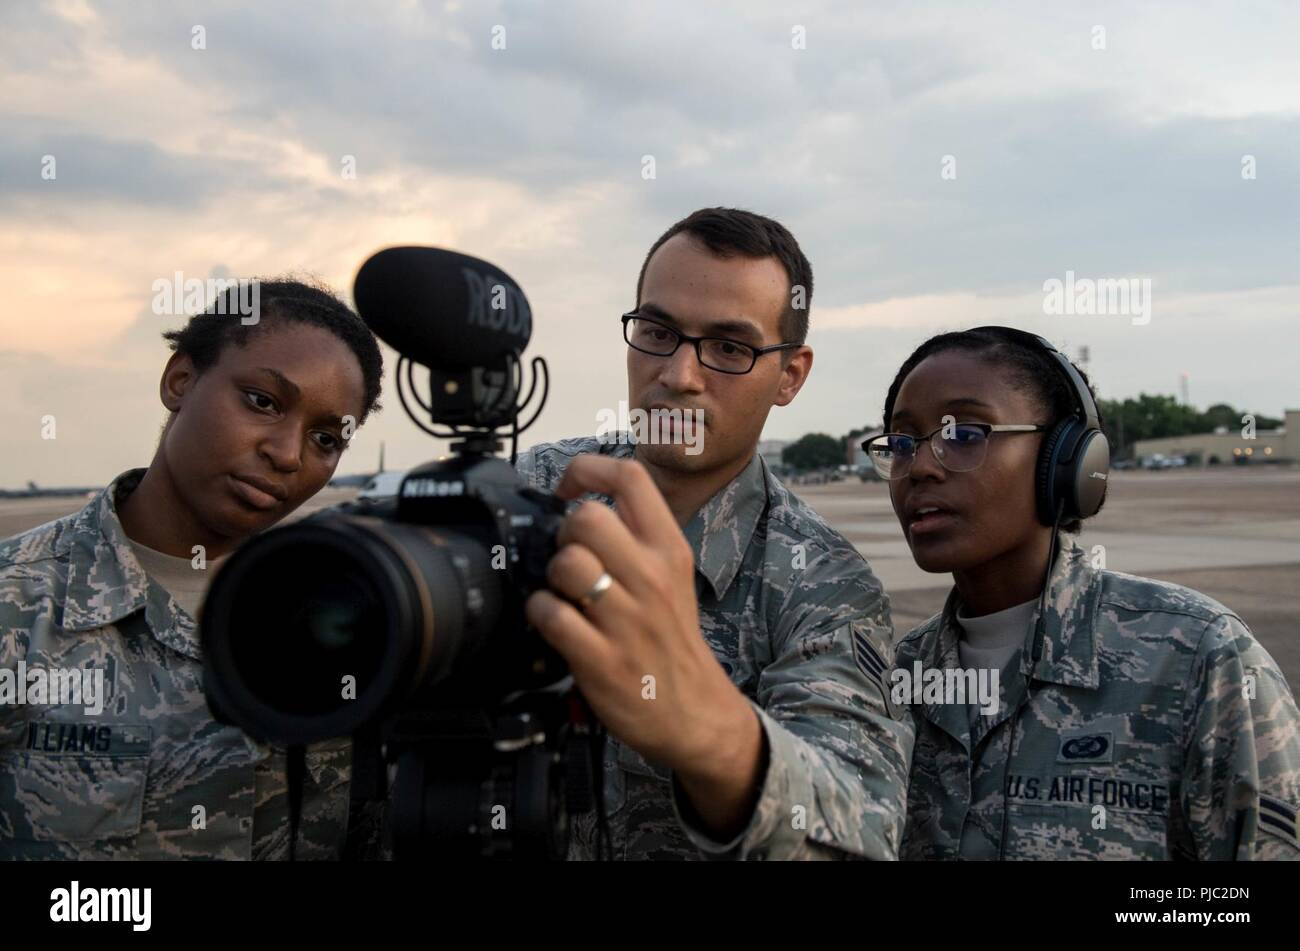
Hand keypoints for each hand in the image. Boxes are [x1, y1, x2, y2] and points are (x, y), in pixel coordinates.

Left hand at [524, 455, 764, 832]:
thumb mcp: (671, 577)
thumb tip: (576, 506)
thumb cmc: (671, 639)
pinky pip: (551, 615)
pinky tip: (554, 622)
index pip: (631, 478)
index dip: (586, 470)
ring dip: (550, 576)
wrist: (694, 711)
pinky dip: (540, 614)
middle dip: (563, 532)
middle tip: (568, 556)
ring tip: (563, 593)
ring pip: (566, 564)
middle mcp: (652, 578)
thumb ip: (634, 539)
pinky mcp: (603, 660)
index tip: (567, 488)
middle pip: (586, 517)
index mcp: (670, 550)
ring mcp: (628, 620)